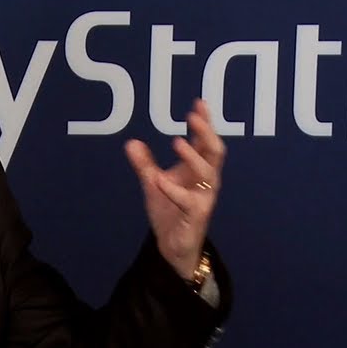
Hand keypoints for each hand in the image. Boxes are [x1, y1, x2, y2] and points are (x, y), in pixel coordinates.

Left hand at [124, 98, 225, 279]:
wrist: (172, 245)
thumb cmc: (170, 210)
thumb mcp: (153, 183)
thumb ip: (144, 164)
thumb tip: (131, 142)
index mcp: (198, 169)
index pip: (205, 141)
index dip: (205, 122)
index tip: (200, 102)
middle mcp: (206, 180)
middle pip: (215, 151)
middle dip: (207, 132)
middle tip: (194, 116)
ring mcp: (204, 197)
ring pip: (209, 173)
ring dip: (193, 156)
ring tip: (177, 141)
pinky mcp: (197, 215)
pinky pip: (189, 201)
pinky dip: (174, 190)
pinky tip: (160, 180)